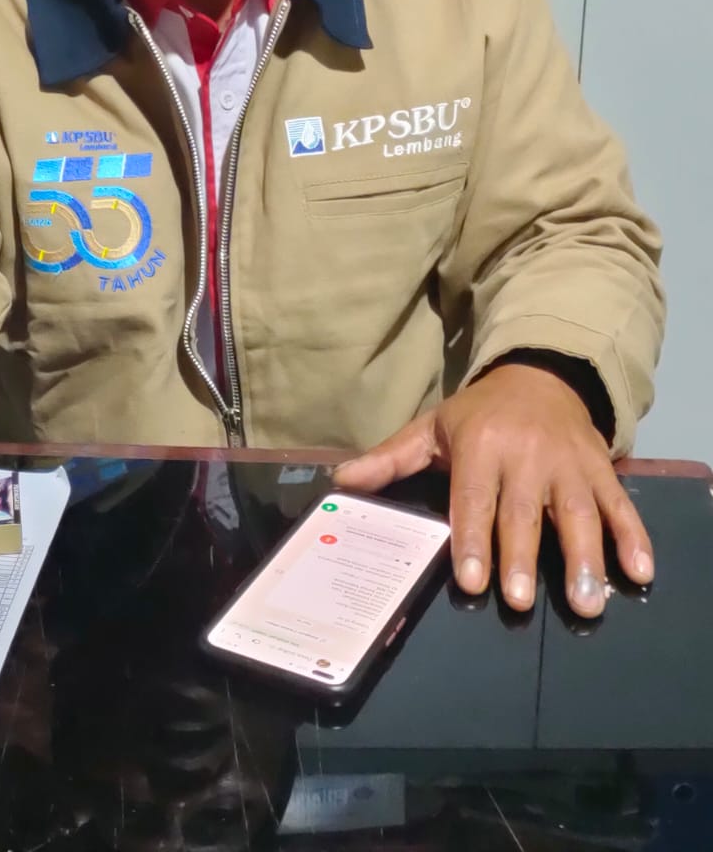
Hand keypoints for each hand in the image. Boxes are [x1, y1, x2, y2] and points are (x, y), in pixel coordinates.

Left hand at [332, 363, 653, 616]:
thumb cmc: (479, 414)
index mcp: (480, 445)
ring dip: (584, 558)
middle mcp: (526, 454)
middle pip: (524, 512)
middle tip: (520, 603)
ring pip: (578, 512)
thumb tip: (341, 481)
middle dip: (522, 557)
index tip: (472, 580)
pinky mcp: (601, 469)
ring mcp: (569, 463)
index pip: (473, 497)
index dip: (473, 538)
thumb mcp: (431, 428)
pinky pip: (620, 505)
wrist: (540, 375)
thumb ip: (390, 459)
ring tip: (586, 602)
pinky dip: (633, 537)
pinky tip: (638, 573)